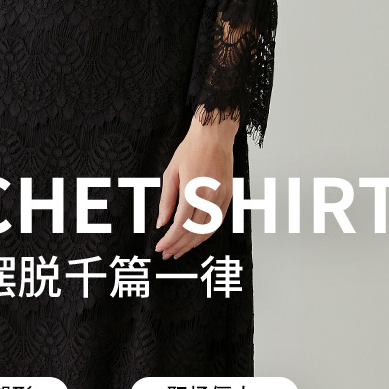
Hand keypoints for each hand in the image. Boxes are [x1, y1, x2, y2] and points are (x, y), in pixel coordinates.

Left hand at [155, 112, 238, 260]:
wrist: (214, 135)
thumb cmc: (191, 149)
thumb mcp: (171, 172)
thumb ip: (166, 200)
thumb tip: (161, 222)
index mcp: (193, 190)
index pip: (180, 224)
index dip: (169, 240)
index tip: (160, 247)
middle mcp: (210, 197)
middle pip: (193, 231)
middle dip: (179, 246)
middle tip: (167, 254)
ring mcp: (222, 198)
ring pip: (207, 230)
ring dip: (192, 244)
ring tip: (179, 251)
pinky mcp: (229, 196)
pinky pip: (218, 222)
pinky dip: (207, 234)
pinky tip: (196, 239)